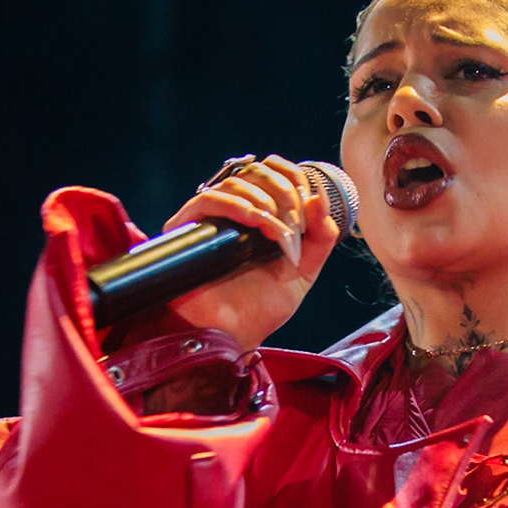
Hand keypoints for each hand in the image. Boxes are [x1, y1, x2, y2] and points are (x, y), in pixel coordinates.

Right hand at [156, 154, 342, 350]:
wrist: (232, 336)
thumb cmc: (260, 309)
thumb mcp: (303, 272)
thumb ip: (321, 238)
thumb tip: (320, 197)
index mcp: (261, 216)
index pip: (275, 172)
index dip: (295, 178)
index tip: (310, 203)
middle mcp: (234, 212)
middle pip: (258, 171)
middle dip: (285, 191)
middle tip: (296, 222)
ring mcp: (210, 220)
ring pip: (236, 182)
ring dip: (265, 201)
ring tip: (276, 232)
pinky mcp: (187, 230)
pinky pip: (208, 200)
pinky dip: (236, 204)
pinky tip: (255, 220)